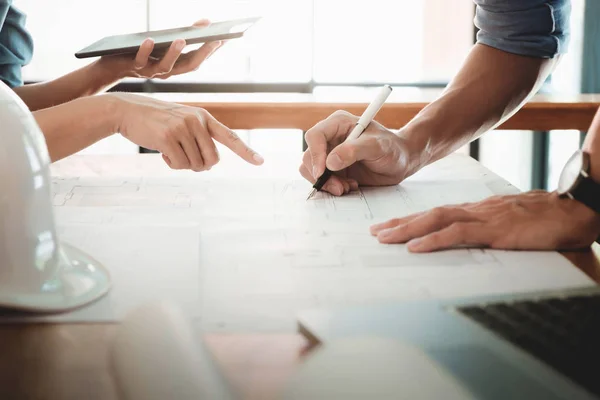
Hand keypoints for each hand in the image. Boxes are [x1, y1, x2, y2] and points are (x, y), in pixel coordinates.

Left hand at [97, 20, 221, 79]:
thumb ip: (184, 34)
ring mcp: (151, 71)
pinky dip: (146, 50)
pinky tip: (150, 39)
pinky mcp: (134, 67)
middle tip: (215, 40)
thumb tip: (206, 22)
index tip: (225, 39)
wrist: (112, 67)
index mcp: (176, 66)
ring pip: (167, 66)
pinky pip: (141, 60)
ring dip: (175, 53)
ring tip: (182, 39)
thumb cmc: (141, 50)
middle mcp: (168, 72)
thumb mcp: (164, 42)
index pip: (199, 59)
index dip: (212, 51)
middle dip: (203, 53)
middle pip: (189, 66)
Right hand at [112, 93, 263, 170]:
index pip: (230, 136)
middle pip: (213, 160)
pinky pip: (180, 165)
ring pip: (195, 164)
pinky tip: (162, 152)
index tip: (260, 162)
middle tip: (185, 158)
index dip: (246, 151)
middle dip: (200, 165)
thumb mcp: (182, 121)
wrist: (127, 110)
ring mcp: (183, 128)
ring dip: (183, 164)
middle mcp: (197, 121)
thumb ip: (199, 137)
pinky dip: (172, 164)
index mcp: (204, 117)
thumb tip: (210, 164)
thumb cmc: (157, 121)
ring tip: (170, 149)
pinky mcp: (168, 138)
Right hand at [299, 111, 417, 195]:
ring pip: (311, 170)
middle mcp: (330, 138)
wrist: (400, 162)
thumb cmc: (392, 148)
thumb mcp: (377, 147)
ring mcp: (329, 154)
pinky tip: (349, 186)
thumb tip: (330, 162)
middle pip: (309, 156)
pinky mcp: (332, 169)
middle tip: (339, 187)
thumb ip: (353, 151)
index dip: (315, 154)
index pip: (315, 136)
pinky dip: (331, 187)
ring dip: (326, 183)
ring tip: (347, 187)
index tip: (322, 172)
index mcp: (338, 124)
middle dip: (321, 175)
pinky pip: (321, 180)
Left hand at [370, 191, 599, 251]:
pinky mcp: (494, 230)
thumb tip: (468, 238)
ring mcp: (483, 218)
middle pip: (428, 214)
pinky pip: (457, 234)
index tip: (389, 226)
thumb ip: (487, 229)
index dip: (411, 220)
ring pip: (436, 220)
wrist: (573, 209)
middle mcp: (474, 210)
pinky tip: (415, 247)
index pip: (436, 213)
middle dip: (399, 223)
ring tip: (384, 238)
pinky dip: (434, 239)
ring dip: (407, 230)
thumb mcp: (509, 224)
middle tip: (374, 232)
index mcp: (476, 210)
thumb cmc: (544, 218)